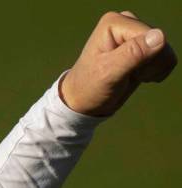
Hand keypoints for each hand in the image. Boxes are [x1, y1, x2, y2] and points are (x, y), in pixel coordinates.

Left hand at [60, 11, 176, 115]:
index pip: (150, 36)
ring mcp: (136, 35)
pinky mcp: (143, 48)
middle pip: (161, 42)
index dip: (144, 59)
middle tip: (125, 75)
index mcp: (115, 23)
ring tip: (130, 75)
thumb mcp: (109, 73)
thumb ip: (134, 54)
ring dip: (152, 69)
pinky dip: (155, 71)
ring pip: (166, 51)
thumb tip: (160, 36)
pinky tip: (137, 76)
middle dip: (148, 65)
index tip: (121, 72)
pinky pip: (166, 58)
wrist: (83, 102)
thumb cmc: (89, 87)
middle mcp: (127, 23)